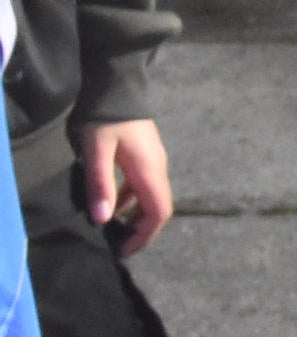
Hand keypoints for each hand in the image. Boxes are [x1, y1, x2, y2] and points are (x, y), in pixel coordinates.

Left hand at [79, 120, 172, 256]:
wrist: (118, 85)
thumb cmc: (107, 120)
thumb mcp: (97, 152)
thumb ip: (101, 185)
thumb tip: (103, 220)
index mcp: (150, 171)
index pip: (159, 212)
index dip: (145, 235)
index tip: (124, 251)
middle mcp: (158, 168)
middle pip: (158, 208)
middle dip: (141, 230)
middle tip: (117, 245)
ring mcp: (154, 161)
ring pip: (151, 197)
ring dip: (135, 216)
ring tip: (112, 228)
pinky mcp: (146, 155)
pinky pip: (144, 186)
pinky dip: (132, 201)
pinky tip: (112, 203)